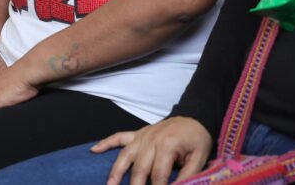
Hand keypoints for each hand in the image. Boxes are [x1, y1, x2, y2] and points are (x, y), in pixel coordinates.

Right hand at [94, 117, 212, 184]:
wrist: (195, 117)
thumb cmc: (197, 140)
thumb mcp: (199, 158)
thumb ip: (187, 176)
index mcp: (168, 145)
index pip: (159, 175)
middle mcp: (151, 139)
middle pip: (139, 169)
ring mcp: (142, 136)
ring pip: (125, 156)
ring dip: (116, 172)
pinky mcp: (137, 134)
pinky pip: (119, 137)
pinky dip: (106, 143)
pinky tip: (94, 149)